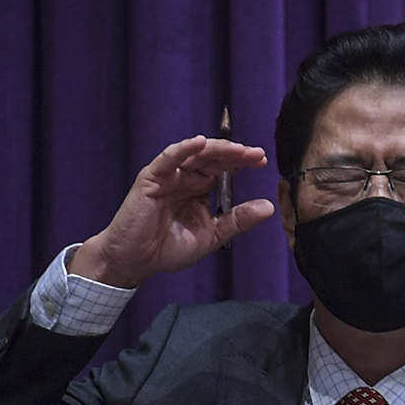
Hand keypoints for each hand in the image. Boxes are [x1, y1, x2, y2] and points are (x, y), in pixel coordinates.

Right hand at [69, 136, 275, 287]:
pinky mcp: (151, 179)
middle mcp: (186, 179)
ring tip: (237, 149)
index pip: (224, 169)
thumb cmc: (168, 248)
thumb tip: (269, 207)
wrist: (135, 261)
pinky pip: (168, 159)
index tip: (262, 161)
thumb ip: (237, 221)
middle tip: (256, 153)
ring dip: (216, 149)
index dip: (242, 162)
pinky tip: (198, 144)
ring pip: (194, 155)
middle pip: (213, 158)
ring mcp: (169, 176)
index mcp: (200, 190)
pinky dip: (182, 149)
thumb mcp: (211, 236)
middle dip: (235, 154)